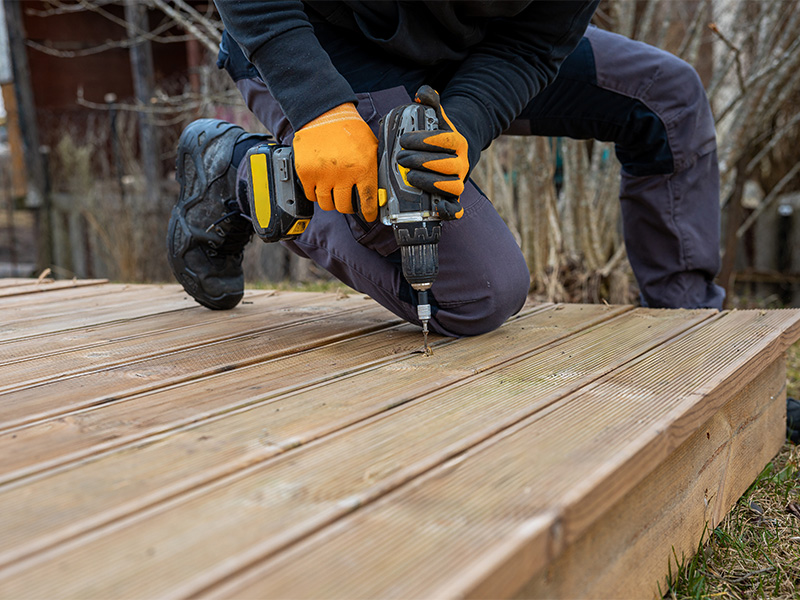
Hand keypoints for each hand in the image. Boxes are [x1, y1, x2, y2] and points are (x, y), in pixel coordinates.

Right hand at [293, 103, 378, 221]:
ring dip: (331, 201)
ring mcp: (322, 175)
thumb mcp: (371, 147)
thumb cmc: (349, 130)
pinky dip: (315, 193)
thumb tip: (381, 190)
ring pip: (327, 204)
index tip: (369, 216)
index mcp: (363, 168)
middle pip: (345, 207)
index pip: (368, 202)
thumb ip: (375, 168)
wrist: (324, 114)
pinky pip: (311, 195)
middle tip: (349, 202)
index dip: (369, 213)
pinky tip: (321, 184)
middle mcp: (343, 175)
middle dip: (348, 207)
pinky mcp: (306, 173)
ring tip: (334, 192)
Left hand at [396, 85, 468, 219]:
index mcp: (458, 143)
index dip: (425, 140)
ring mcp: (458, 183)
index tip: (404, 139)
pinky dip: (449, 211)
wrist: (451, 157)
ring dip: (429, 182)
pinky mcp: (453, 200)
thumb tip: (422, 92)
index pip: (445, 140)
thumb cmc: (438, 139)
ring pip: (451, 186)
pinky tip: (438, 209)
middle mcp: (462, 164)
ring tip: (408, 177)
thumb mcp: (436, 120)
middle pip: (446, 164)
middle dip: (422, 161)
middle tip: (400, 158)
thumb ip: (430, 104)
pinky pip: (456, 209)